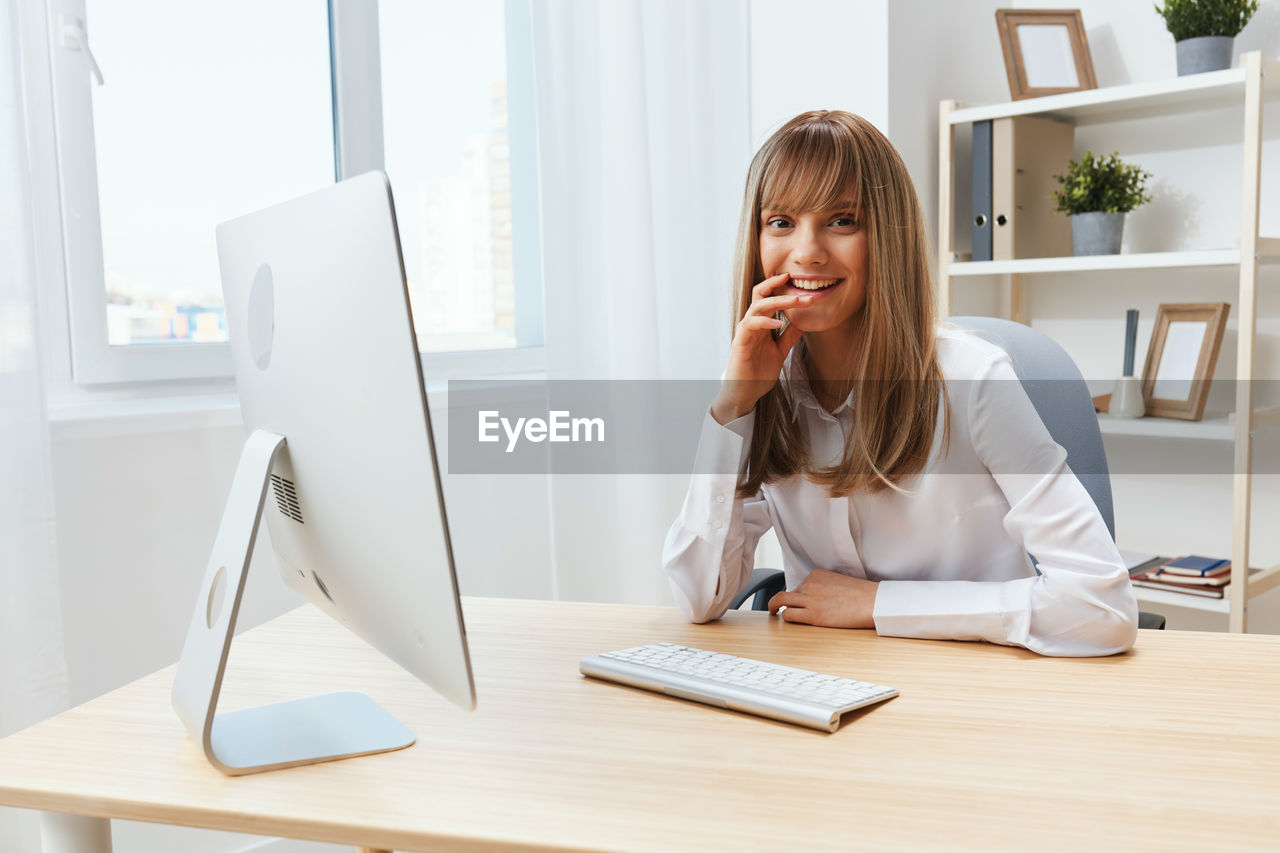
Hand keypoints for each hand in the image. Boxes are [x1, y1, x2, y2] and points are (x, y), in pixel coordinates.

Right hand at [710, 273, 809, 424]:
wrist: (745, 392)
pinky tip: (779, 323)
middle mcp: (751, 324)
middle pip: (760, 295)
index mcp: (760, 324)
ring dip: (778, 301)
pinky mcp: (740, 342)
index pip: (769, 299)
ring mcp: (745, 332)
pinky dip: (765, 321)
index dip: (781, 289)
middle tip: (793, 278)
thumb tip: (803, 322)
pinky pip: (751, 325)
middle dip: (775, 285)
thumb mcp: (780, 351)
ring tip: (796, 300)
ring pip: (757, 306)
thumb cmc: (758, 373)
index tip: (800, 283)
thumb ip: (789, 336)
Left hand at [767, 569, 878, 628]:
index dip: (798, 594)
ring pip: (781, 600)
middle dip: (781, 600)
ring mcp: (810, 598)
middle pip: (788, 592)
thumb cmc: (861, 595)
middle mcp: (810, 584)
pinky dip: (784, 617)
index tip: (798, 600)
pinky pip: (788, 614)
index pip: (799, 584)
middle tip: (775, 606)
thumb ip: (825, 586)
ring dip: (774, 606)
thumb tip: (818, 597)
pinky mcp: (813, 614)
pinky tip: (784, 620)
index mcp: (817, 574)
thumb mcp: (839, 582)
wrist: (872, 602)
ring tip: (773, 611)